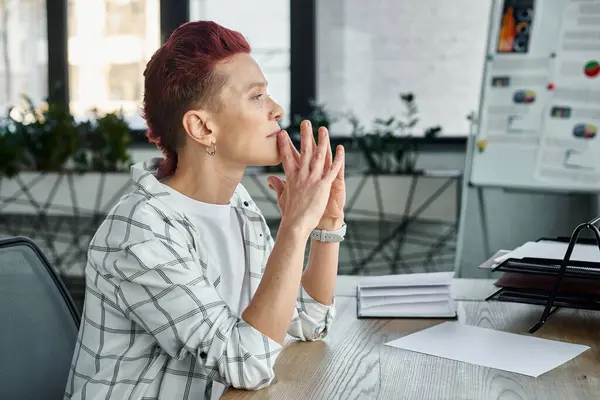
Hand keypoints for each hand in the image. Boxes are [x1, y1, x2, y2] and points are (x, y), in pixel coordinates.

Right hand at [268, 121, 344, 235]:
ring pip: (319, 156)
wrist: (296, 225)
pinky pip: (332, 169)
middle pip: (304, 151)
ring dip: (322, 141)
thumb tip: (271, 179)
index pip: (287, 157)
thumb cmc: (289, 214)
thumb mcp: (282, 197)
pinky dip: (338, 159)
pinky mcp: (323, 186)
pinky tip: (341, 149)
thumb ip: (278, 185)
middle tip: (306, 122)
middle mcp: (302, 175)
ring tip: (323, 129)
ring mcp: (313, 179)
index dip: (284, 144)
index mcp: (291, 177)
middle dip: (305, 135)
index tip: (282, 133)